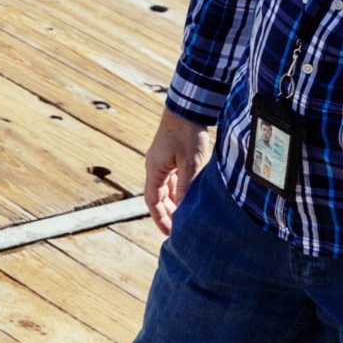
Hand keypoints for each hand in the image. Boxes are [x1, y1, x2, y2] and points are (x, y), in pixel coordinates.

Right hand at [143, 109, 207, 234]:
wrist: (187, 109)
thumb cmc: (187, 134)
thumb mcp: (189, 163)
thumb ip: (186, 186)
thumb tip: (184, 209)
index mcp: (154, 171)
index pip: (153, 201)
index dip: (160, 218)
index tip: (169, 233)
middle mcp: (155, 167)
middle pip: (158, 197)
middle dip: (166, 213)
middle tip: (179, 228)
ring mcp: (162, 162)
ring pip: (166, 188)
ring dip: (173, 202)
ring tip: (185, 216)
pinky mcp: (170, 156)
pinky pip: (172, 179)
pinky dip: (178, 190)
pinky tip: (188, 196)